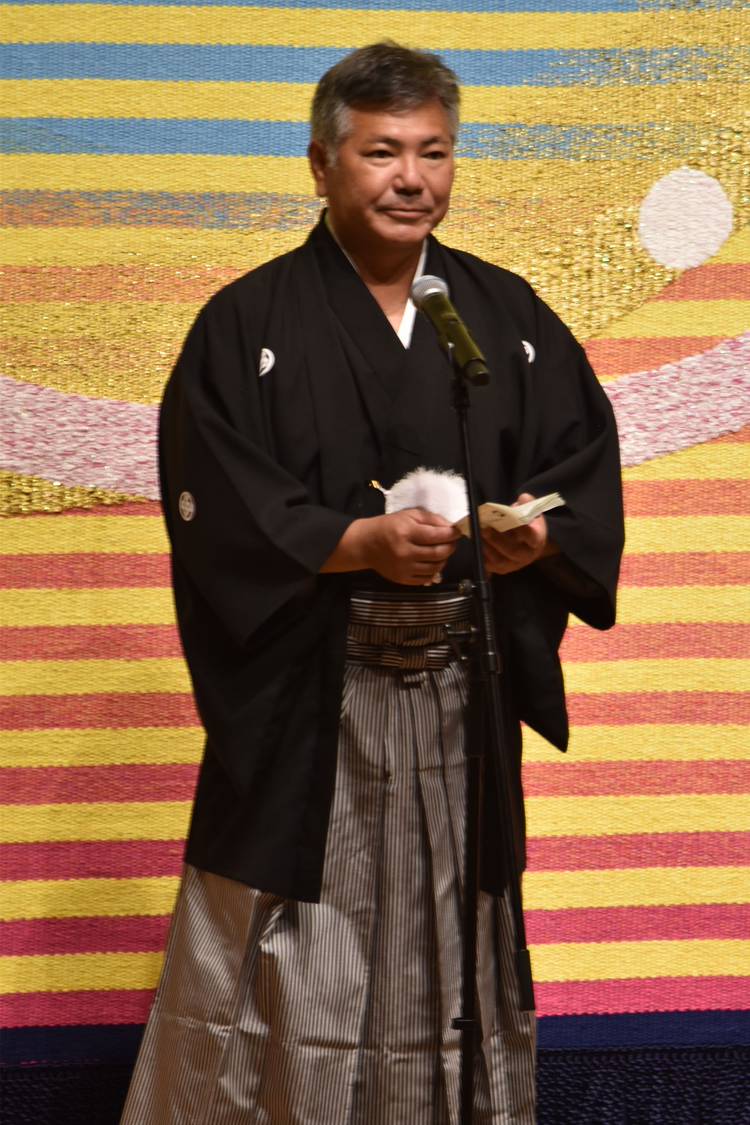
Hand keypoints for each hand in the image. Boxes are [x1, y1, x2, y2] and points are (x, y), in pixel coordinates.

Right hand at [321, 508, 459, 584]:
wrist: (365, 545)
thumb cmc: (388, 526)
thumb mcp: (408, 515)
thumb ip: (430, 519)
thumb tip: (450, 527)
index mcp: (406, 532)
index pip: (437, 535)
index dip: (451, 534)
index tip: (457, 532)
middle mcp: (405, 552)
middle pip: (438, 553)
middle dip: (450, 547)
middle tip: (452, 542)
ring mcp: (404, 568)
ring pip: (435, 567)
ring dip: (444, 559)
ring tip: (442, 552)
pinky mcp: (402, 579)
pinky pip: (426, 578)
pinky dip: (434, 571)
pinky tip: (433, 562)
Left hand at [481, 492, 556, 575]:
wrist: (527, 543)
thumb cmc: (527, 524)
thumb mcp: (531, 511)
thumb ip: (527, 504)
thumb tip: (523, 499)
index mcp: (537, 540)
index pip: (532, 536)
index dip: (522, 529)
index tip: (511, 518)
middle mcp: (528, 555)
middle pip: (513, 551)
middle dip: (497, 539)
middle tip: (484, 528)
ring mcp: (515, 564)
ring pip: (499, 560)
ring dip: (486, 547)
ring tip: (477, 534)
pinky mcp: (502, 569)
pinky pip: (490, 566)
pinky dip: (481, 555)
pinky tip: (475, 542)